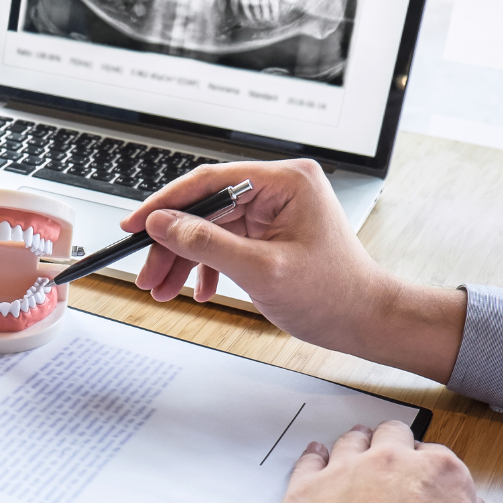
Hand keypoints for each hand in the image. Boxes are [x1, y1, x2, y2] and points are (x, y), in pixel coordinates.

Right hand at [117, 160, 465, 382]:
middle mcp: (280, 188)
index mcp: (286, 182)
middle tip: (148, 273)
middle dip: (173, 244)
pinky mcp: (271, 232)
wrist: (366, 321)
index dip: (166, 204)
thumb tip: (163, 223)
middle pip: (206, 207)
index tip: (135, 224)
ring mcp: (275, 210)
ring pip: (211, 227)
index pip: (211, 181)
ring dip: (184, 259)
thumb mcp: (261, 271)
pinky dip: (207, 266)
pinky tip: (199, 289)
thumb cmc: (334, 295)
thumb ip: (206, 243)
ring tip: (164, 289)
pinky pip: (226, 241)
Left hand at [272, 421, 502, 502]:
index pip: (436, 457)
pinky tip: (315, 462)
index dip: (427, 471)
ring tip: (352, 455)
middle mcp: (393, 464)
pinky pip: (308, 461)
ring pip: (350, 443)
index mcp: (442, 476)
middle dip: (391, 448)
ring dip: (354, 447)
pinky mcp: (305, 491)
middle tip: (387, 463)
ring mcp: (345, 473)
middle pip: (391, 438)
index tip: (421, 482)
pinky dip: (313, 459)